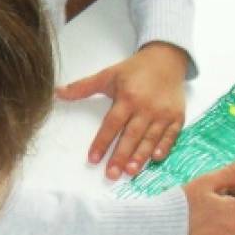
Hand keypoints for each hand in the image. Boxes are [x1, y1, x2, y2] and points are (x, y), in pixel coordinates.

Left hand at [57, 43, 188, 180]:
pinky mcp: (178, 116)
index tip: (93, 159)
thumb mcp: (108, 74)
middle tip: (112, 174)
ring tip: (131, 172)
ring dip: (141, 156)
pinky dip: (165, 147)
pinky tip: (156, 159)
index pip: (112, 124)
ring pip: (151, 138)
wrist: (166, 59)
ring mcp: (164, 113)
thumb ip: (83, 87)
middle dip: (121, 156)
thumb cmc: (134, 70)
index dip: (102, 142)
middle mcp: (146, 107)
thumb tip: (56, 92)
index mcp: (128, 98)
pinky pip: (171, 135)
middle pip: (131, 135)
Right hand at [183, 154, 234, 234]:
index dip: (228, 188)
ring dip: (223, 218)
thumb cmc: (180, 206)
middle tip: (202, 205)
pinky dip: (216, 232)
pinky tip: (198, 230)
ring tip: (198, 218)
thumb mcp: (206, 183)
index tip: (209, 194)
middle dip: (227, 204)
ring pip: (234, 223)